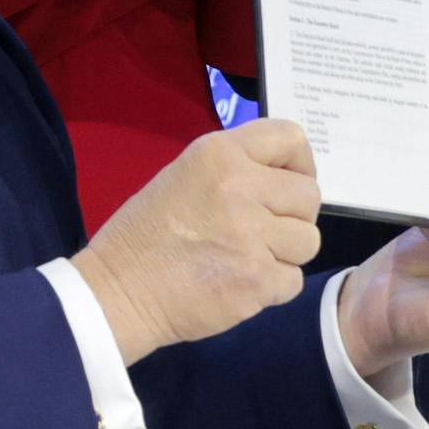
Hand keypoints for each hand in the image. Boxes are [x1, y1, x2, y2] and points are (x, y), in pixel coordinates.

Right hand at [75, 118, 319, 361]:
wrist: (119, 290)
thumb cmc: (145, 233)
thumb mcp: (183, 175)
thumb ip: (234, 170)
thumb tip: (282, 181)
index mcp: (218, 154)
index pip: (290, 138)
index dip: (298, 164)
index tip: (286, 183)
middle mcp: (240, 187)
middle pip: (308, 195)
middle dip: (293, 215)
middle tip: (262, 230)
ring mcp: (252, 235)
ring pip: (308, 240)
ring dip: (285, 253)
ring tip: (249, 257)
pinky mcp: (257, 280)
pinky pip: (294, 279)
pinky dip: (273, 286)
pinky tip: (241, 282)